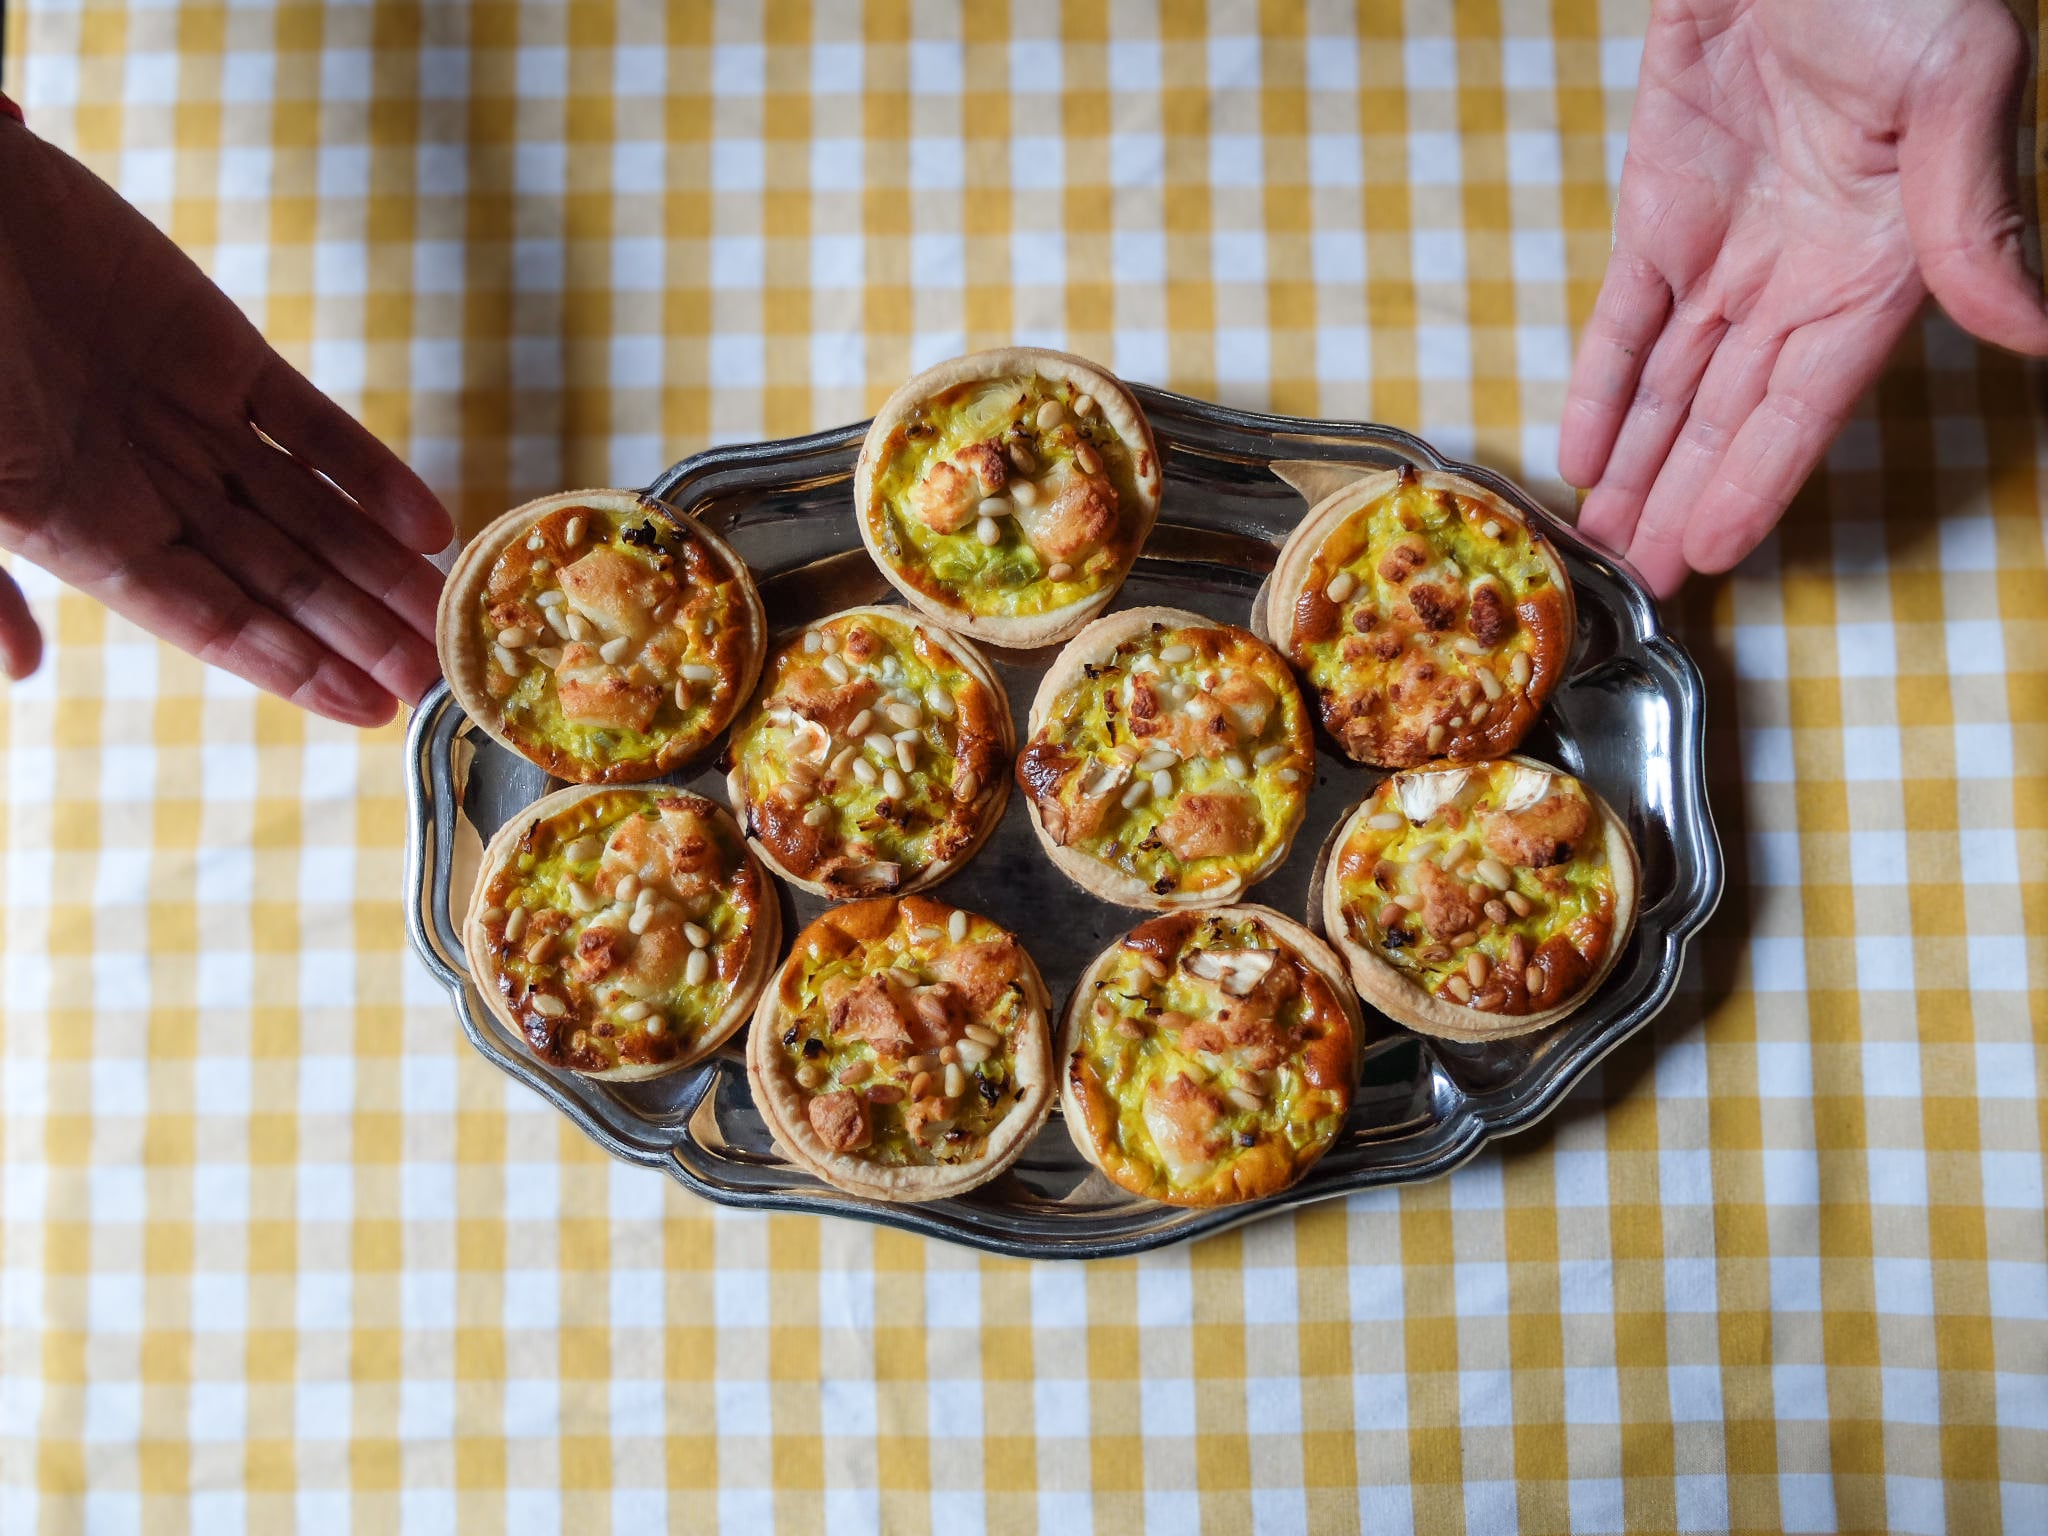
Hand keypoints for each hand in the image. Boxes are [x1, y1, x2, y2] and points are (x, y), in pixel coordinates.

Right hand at [0, 122, 450, 724]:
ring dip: (382, 566)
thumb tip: (22, 669)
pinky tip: (429, 524)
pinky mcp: (222, 352)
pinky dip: (371, 473)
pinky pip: (313, 426)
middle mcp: (151, 488)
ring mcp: (194, 421)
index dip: (294, 667)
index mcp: (83, 532)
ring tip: (453, 615)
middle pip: (280, 577)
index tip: (371, 709)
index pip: (213, 621)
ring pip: (311, 512)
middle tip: (442, 675)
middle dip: (361, 630)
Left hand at [1559, 0, 2047, 595]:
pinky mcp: (1658, 216)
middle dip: (1681, 500)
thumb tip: (2031, 327)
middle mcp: (1798, 280)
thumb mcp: (1958, 85)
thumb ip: (1977, 214)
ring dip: (1635, 465)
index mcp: (1878, 269)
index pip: (1806, 405)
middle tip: (1636, 581)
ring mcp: (1724, 254)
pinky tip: (1580, 455)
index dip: (1756, 481)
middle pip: (1727, 418)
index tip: (1711, 552)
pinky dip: (1598, 387)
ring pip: (1668, 386)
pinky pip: (1622, 322)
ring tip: (1600, 542)